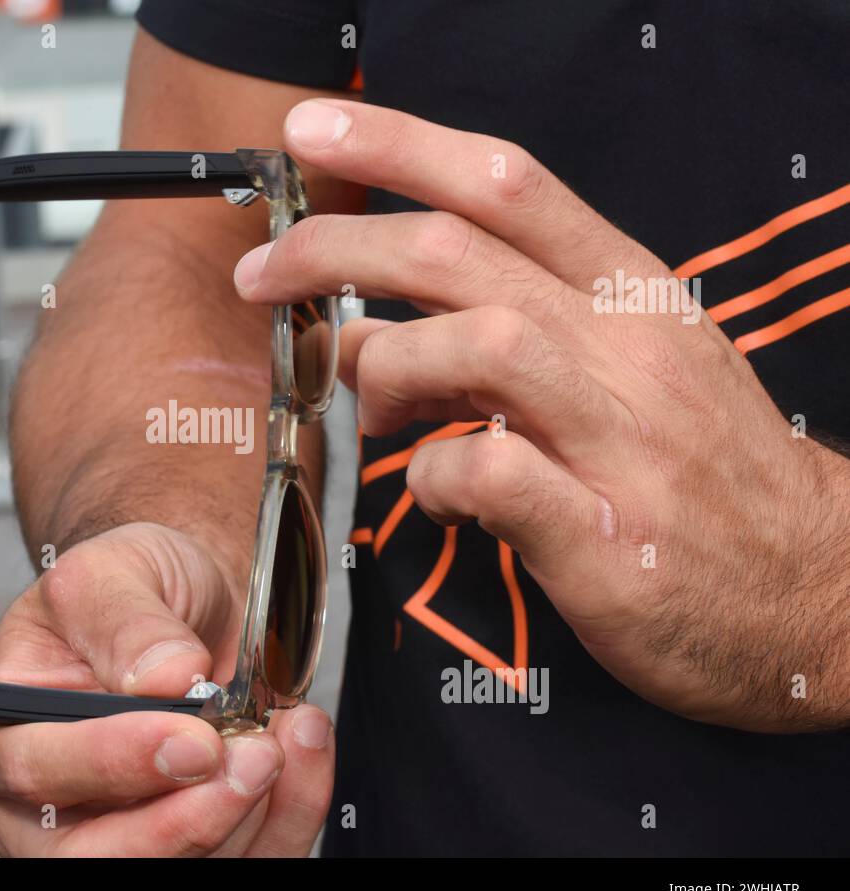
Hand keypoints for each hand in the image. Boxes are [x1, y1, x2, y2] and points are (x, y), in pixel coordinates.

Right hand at [0, 523, 335, 855]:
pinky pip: (244, 861)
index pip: (34, 770)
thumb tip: (162, 678)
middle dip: (185, 820)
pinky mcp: (184, 849)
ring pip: (177, 870)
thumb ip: (124, 618)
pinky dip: (288, 816)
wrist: (180, 607)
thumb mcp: (111, 570)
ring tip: (284, 735)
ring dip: (249, 815)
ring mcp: (113, 838)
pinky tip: (301, 752)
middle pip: (96, 858)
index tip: (191, 736)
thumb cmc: (124, 593)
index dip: (112, 762)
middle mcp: (41, 808)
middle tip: (251, 758)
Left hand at [233, 99, 849, 731]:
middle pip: (457, 253)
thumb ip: (517, 327)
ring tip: (372, 409)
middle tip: (265, 274)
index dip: (397, 145)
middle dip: (337, 247)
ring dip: (386, 364)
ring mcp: (620, 439)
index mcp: (628, 293)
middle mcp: (625, 347)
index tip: (311, 131)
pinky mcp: (606, 535)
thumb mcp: (632, 365)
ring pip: (475, 342)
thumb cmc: (701, 471)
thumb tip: (384, 323)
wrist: (816, 589)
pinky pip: (491, 473)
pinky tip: (438, 495)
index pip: (505, 184)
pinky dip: (434, 477)